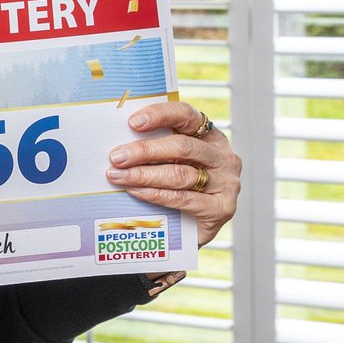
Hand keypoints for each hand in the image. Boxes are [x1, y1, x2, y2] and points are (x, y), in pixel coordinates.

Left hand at [106, 101, 240, 247]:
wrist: (196, 228)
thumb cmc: (179, 188)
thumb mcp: (172, 162)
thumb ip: (157, 149)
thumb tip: (119, 142)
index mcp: (211, 136)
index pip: (187, 116)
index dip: (160, 115)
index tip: (133, 122)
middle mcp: (224, 157)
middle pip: (182, 147)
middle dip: (144, 151)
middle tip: (117, 157)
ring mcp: (227, 183)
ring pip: (180, 174)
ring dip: (144, 175)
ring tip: (118, 176)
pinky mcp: (222, 208)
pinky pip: (183, 198)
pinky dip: (155, 194)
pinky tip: (135, 191)